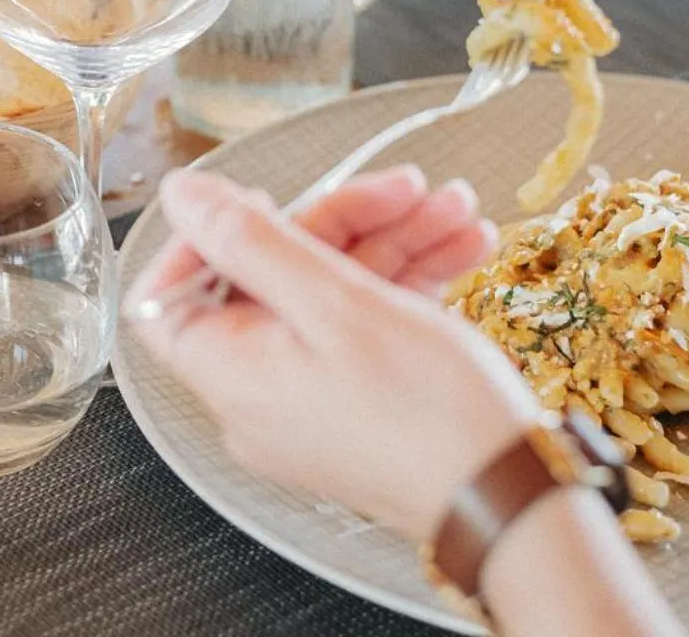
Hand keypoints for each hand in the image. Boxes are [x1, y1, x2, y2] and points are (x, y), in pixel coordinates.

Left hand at [125, 166, 540, 541]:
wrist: (516, 500)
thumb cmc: (428, 416)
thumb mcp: (334, 302)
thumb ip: (250, 241)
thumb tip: (180, 194)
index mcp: (229, 372)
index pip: (172, 293)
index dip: (212, 237)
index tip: (267, 202)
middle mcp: (259, 391)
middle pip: (269, 277)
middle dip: (344, 221)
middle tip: (407, 188)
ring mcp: (311, 397)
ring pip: (331, 292)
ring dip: (394, 240)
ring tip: (456, 209)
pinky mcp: (361, 402)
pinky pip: (367, 325)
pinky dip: (410, 281)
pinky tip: (463, 246)